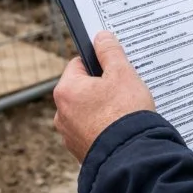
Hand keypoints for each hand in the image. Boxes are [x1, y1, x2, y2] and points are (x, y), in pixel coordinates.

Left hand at [53, 31, 154, 162]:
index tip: (114, 68)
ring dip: (102, 108)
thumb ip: (110, 52)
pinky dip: (103, 127)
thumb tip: (101, 37)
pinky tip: (120, 128)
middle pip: (82, 88)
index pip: (78, 64)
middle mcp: (61, 113)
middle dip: (101, 87)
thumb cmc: (125, 112)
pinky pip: (92, 130)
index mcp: (66, 90)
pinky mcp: (80, 151)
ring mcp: (69, 135)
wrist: (132, 156)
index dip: (98, 63)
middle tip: (123, 90)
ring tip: (124, 111)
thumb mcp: (122, 74)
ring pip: (87, 111)